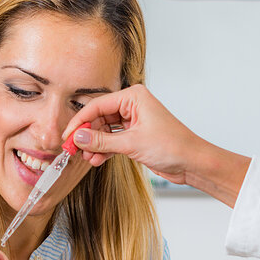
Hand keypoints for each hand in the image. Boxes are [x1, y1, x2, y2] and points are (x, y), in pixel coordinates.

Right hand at [64, 84, 204, 183]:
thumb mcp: (132, 143)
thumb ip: (102, 141)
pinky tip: (96, 161)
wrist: (192, 162)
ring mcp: (134, 121)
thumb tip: (78, 138)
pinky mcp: (136, 136)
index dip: (80, 122)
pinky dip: (104, 150)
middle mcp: (133, 106)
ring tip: (87, 159)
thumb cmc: (173, 146)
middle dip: (87, 135)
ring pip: (105, 130)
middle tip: (74, 150)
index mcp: (134, 97)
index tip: (68, 136)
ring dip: (95, 145)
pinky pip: (113, 140)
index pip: (97, 105)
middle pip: (99, 117)